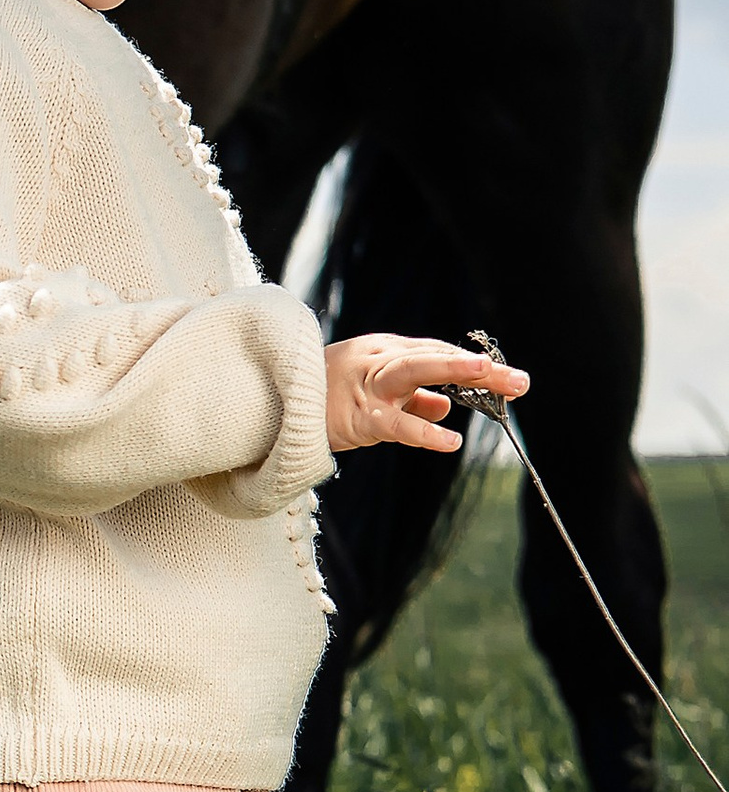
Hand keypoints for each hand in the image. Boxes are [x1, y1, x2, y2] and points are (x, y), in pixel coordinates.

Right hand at [324, 332, 528, 457]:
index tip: (504, 376)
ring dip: (452, 369)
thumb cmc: (322, 396)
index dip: (470, 365)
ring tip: (489, 374)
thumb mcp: (371, 391)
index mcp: (382, 350)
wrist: (271, 406)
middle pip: (434, 357)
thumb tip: (446, 406)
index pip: (435, 353)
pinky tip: (451, 440)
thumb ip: (410, 397)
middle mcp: (375, 359)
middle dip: (478, 368)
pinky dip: (423, 431)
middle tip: (519, 379)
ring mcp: (364, 384)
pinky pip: (394, 423)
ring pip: (413, 371)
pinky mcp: (355, 416)